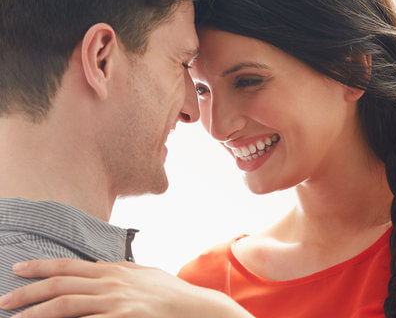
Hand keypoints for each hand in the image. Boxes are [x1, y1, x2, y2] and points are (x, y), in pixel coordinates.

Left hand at [0, 259, 252, 317]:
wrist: (193, 307)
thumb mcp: (142, 273)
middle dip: (28, 293)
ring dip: (36, 313)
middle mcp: (110, 283)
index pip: (69, 266)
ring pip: (66, 306)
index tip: (18, 269)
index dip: (41, 266)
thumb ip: (118, 270)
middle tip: (4, 301)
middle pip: (60, 286)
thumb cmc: (168, 292)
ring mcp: (116, 302)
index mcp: (113, 270)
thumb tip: (97, 267)